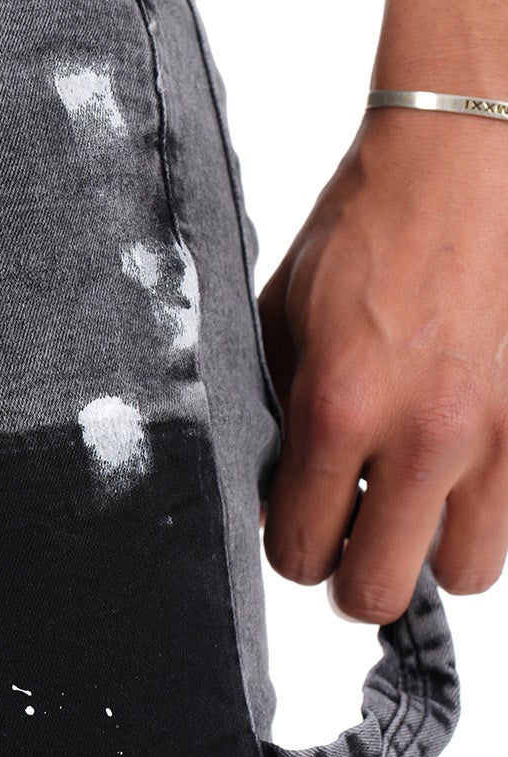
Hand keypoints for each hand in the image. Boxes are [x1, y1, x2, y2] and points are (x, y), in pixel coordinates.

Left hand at [256, 104, 507, 623]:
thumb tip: (271, 494)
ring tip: (409, 504)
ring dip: (428, 552)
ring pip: (461, 573)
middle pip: (378, 593)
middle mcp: (423, 436)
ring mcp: (494, 436)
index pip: (301, 550)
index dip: (292, 548)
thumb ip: (270, 416)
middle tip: (350, 535)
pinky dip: (479, 510)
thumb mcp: (280, 321)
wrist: (458, 163)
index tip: (298, 525)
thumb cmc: (366, 232)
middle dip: (353, 574)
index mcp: (340, 409)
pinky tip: (454, 466)